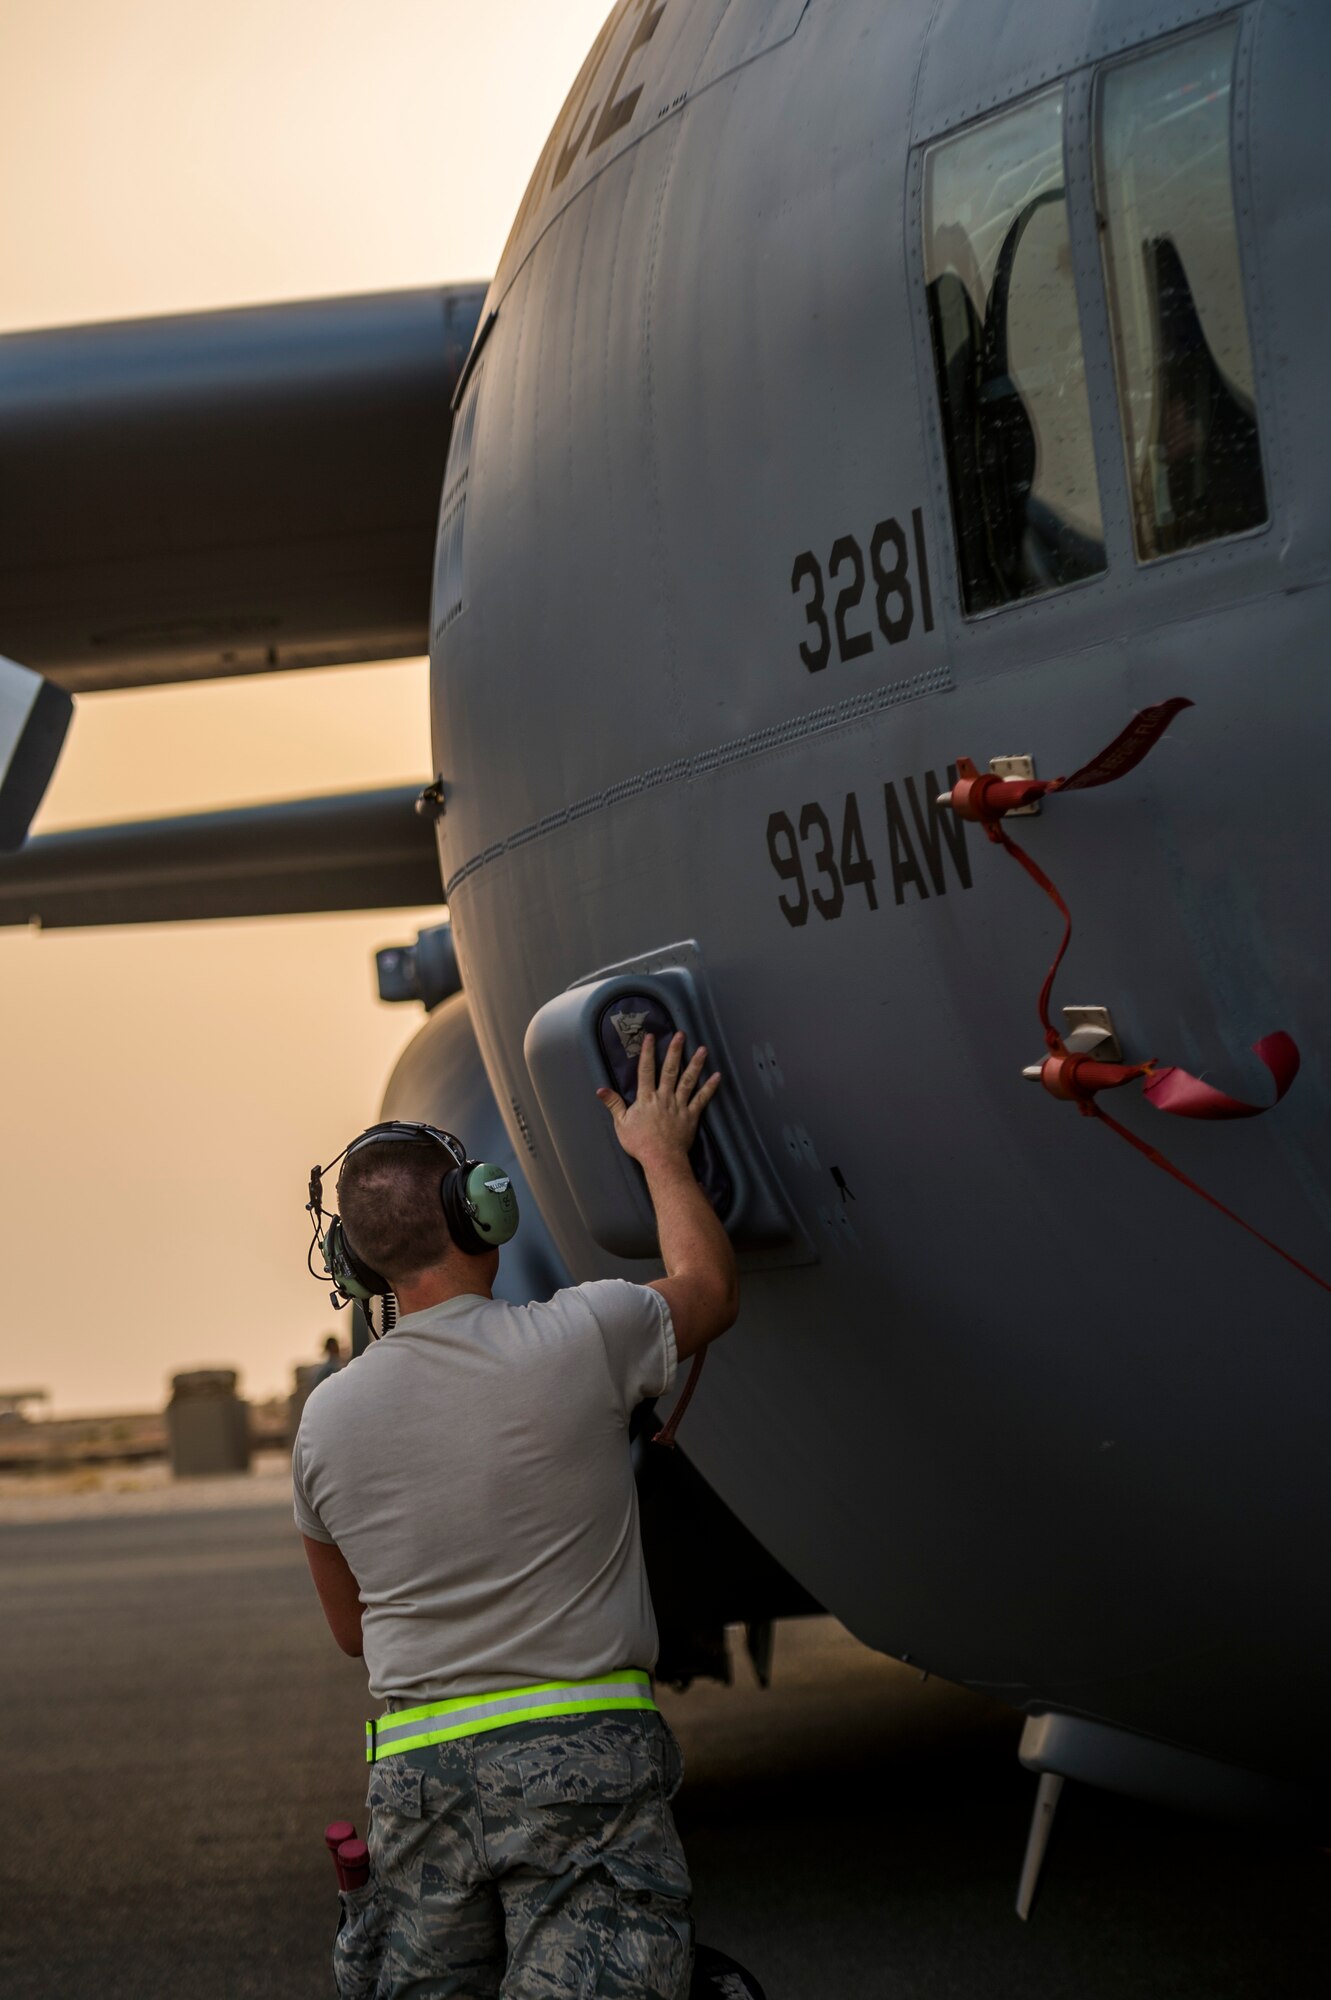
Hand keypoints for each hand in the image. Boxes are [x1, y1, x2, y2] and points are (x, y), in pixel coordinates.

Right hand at [596, 1031, 720, 1170]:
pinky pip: (702, 1099)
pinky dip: (710, 1088)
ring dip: (696, 1064)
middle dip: (675, 1051)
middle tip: (681, 1034)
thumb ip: (614, 1104)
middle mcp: (664, 1097)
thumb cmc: (640, 1143)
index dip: (647, 1052)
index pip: (646, 1070)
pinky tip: (717, 1076)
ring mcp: (679, 1105)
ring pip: (688, 1080)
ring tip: (703, 1049)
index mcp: (646, 1098)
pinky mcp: (691, 1116)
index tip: (650, 1037)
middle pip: (670, 1070)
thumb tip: (600, 1089)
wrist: (661, 1159)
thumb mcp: (621, 1124)